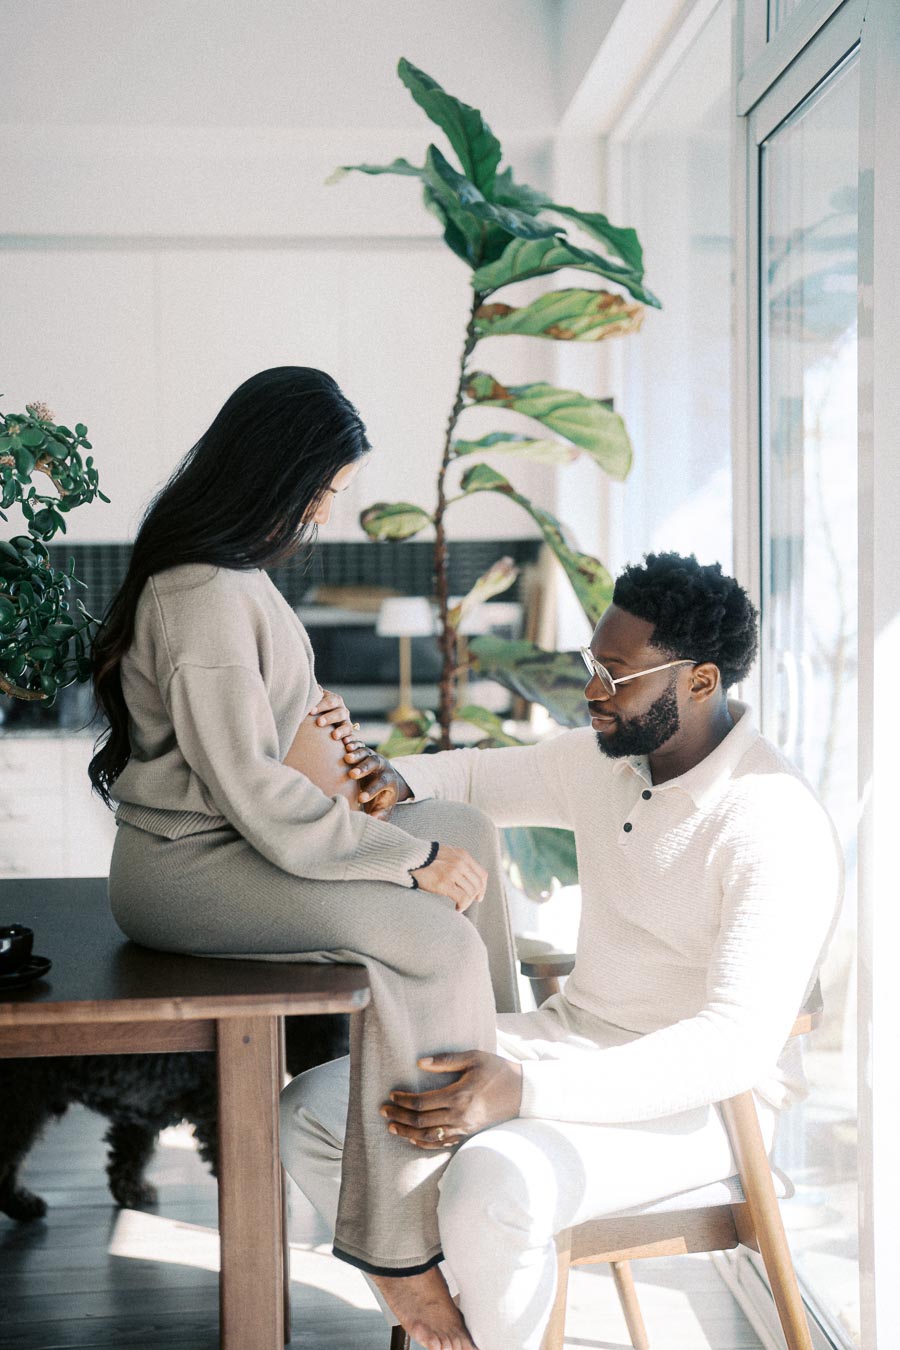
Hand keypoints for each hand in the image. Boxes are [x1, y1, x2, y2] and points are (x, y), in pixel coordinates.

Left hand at [310, 687, 357, 741]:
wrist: (321, 721)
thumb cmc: (314, 709)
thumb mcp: (314, 700)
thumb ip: (313, 694)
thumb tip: (312, 687)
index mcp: (335, 700)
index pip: (330, 701)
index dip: (321, 705)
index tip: (311, 711)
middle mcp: (343, 711)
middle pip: (339, 713)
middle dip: (329, 718)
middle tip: (319, 723)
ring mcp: (347, 723)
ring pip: (347, 726)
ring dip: (341, 730)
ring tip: (334, 736)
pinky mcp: (348, 735)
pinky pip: (352, 738)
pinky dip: (351, 741)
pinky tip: (346, 744)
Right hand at [343, 744, 411, 817]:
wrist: (384, 780)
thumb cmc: (382, 798)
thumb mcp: (384, 808)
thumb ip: (380, 814)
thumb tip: (373, 820)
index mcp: (389, 779)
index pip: (382, 783)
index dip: (372, 790)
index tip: (361, 799)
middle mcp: (382, 765)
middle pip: (375, 763)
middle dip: (364, 768)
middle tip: (352, 775)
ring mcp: (372, 755)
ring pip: (366, 752)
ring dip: (357, 754)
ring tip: (347, 758)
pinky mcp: (364, 750)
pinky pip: (359, 744)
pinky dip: (352, 743)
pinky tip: (343, 743)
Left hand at [381, 1051, 522, 1147]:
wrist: (522, 1092)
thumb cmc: (497, 1070)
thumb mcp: (473, 1058)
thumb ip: (446, 1061)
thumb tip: (420, 1063)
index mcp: (459, 1095)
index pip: (422, 1102)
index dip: (404, 1100)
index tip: (392, 1094)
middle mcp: (459, 1115)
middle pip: (421, 1121)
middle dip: (399, 1115)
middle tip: (383, 1110)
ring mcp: (464, 1128)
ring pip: (428, 1136)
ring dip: (407, 1132)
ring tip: (391, 1126)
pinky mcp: (468, 1134)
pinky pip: (442, 1144)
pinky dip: (424, 1144)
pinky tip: (412, 1138)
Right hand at [410, 844, 486, 911]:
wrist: (409, 857)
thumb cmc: (425, 859)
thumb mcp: (446, 854)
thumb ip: (458, 863)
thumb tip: (467, 879)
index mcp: (462, 855)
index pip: (482, 874)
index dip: (482, 888)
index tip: (478, 897)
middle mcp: (460, 862)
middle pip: (478, 885)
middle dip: (474, 897)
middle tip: (466, 903)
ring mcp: (453, 872)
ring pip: (471, 892)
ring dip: (467, 903)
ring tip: (459, 905)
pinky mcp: (444, 883)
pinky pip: (462, 898)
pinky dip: (462, 906)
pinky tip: (456, 908)